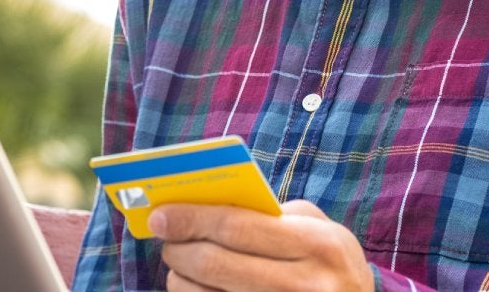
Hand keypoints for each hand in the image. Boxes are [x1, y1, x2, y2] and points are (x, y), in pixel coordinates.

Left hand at [147, 199, 373, 291]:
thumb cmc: (329, 261)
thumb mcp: (319, 229)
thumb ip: (270, 215)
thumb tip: (202, 206)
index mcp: (318, 244)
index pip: (237, 227)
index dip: (191, 218)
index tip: (159, 215)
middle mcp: (307, 285)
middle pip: (216, 265)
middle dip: (179, 249)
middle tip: (165, 240)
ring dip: (181, 280)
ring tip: (179, 267)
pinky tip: (196, 288)